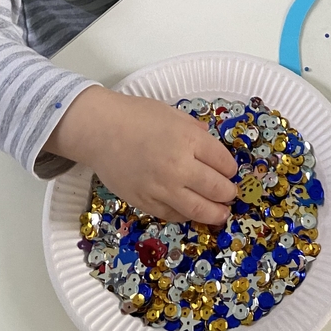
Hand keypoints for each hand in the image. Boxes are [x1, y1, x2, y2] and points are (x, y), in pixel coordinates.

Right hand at [44, 86, 236, 223]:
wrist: (99, 130)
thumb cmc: (136, 116)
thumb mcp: (173, 114)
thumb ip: (195, 131)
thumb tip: (211, 145)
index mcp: (190, 140)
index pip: (224, 163)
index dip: (231, 169)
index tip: (230, 171)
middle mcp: (180, 167)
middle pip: (217, 189)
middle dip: (228, 193)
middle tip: (230, 193)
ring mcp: (162, 188)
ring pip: (199, 210)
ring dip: (216, 213)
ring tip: (222, 213)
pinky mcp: (145, 202)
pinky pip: (173, 215)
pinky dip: (187, 215)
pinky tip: (191, 212)